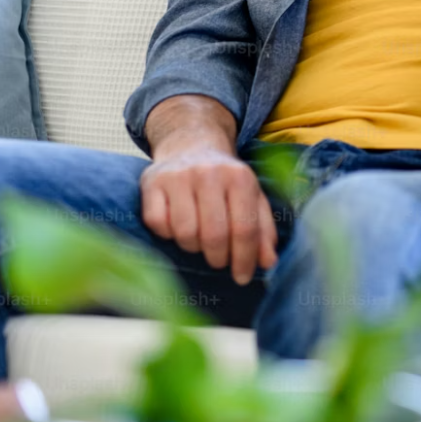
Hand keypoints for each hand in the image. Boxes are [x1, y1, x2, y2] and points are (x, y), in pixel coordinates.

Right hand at [140, 98, 277, 284]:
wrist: (191, 144)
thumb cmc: (225, 180)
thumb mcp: (251, 197)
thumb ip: (263, 230)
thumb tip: (268, 263)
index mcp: (239, 177)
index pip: (245, 229)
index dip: (244, 259)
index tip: (242, 277)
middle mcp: (208, 173)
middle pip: (214, 235)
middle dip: (218, 258)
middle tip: (218, 259)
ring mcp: (177, 176)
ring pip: (185, 234)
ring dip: (193, 246)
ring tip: (198, 238)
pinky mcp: (151, 182)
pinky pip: (158, 224)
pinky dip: (167, 233)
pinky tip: (176, 225)